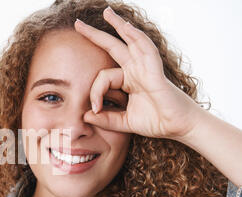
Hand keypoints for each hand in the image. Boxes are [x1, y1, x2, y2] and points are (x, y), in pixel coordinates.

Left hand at [75, 6, 202, 139]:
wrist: (177, 126)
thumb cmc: (155, 121)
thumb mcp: (124, 122)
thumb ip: (106, 120)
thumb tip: (85, 116)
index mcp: (128, 80)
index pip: (103, 77)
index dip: (95, 92)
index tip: (95, 110)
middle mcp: (135, 70)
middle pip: (112, 47)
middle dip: (95, 35)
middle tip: (77, 24)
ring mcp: (145, 67)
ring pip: (129, 41)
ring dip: (117, 25)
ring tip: (106, 12)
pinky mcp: (154, 70)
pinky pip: (145, 49)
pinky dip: (135, 36)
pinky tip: (125, 26)